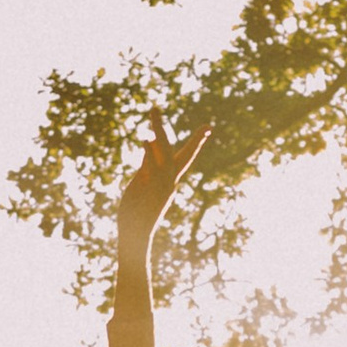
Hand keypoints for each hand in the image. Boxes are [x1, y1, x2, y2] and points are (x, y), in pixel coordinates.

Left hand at [115, 116, 207, 258]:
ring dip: (159, 132)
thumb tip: (150, 147)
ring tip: (155, 112)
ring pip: (163, 153)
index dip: (197, 141)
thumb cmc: (139, 210)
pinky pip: (150, 166)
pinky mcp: (148, 187)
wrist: (136, 234)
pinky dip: (149, 153)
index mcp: (170, 178)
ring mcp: (160, 183)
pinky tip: (146, 139)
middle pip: (180, 152)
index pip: (187, 156)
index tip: (209, 127)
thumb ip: (148, 166)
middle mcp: (169, 179)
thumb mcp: (145, 184)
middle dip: (189, 135)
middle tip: (189, 115)